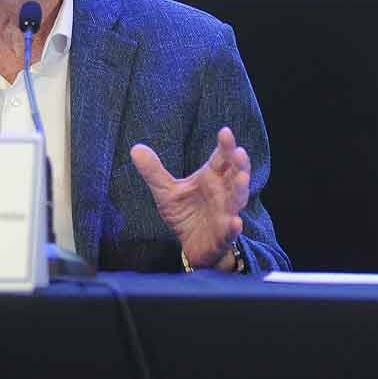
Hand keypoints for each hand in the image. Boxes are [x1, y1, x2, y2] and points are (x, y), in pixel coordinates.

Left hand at [130, 126, 249, 270]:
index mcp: (212, 177)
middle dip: (239, 163)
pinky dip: (234, 226)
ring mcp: (226, 212)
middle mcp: (223, 192)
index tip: (225, 132)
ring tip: (242, 179)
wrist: (192, 246)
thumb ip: (154, 171)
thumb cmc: (185, 213)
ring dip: (240, 189)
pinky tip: (235, 222)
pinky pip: (231, 230)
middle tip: (239, 152)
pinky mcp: (224, 234)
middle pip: (236, 173)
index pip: (222, 157)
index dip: (226, 145)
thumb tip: (135, 148)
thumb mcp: (166, 192)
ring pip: (237, 199)